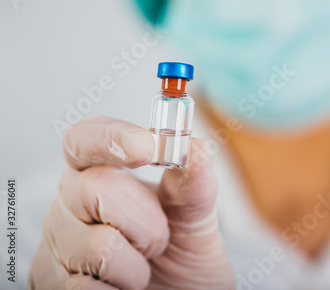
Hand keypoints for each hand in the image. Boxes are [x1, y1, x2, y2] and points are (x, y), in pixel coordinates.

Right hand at [29, 116, 234, 289]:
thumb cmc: (180, 251)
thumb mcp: (195, 215)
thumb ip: (194, 182)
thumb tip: (197, 149)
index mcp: (101, 172)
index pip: (83, 138)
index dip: (111, 137)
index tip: (148, 148)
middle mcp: (70, 202)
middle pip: (95, 187)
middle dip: (145, 219)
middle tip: (159, 239)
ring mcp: (57, 243)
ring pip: (97, 245)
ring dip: (136, 264)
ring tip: (141, 266)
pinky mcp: (49, 282)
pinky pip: (83, 287)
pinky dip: (119, 289)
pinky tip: (120, 286)